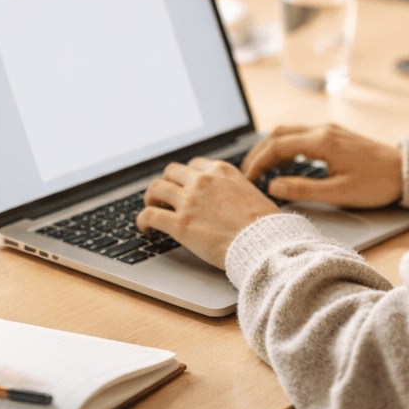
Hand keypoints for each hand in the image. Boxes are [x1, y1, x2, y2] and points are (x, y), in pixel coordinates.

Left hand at [136, 157, 279, 268]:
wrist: (264, 243)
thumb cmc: (265, 225)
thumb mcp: (253, 193)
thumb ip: (236, 188)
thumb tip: (233, 196)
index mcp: (221, 170)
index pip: (194, 165)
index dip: (187, 176)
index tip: (185, 186)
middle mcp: (202, 181)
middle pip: (171, 171)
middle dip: (167, 183)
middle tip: (166, 197)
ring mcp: (189, 201)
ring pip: (156, 188)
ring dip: (151, 198)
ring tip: (152, 208)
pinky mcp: (180, 224)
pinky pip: (149, 215)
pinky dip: (142, 220)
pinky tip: (146, 229)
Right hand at [242, 124, 402, 208]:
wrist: (406, 171)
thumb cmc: (378, 183)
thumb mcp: (339, 192)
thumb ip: (303, 189)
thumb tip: (273, 186)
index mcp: (322, 142)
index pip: (277, 146)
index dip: (258, 162)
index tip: (247, 178)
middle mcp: (323, 130)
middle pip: (278, 134)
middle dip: (258, 152)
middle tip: (247, 173)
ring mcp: (329, 130)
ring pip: (289, 132)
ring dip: (271, 147)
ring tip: (260, 168)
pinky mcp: (335, 136)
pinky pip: (301, 135)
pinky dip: (285, 146)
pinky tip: (283, 162)